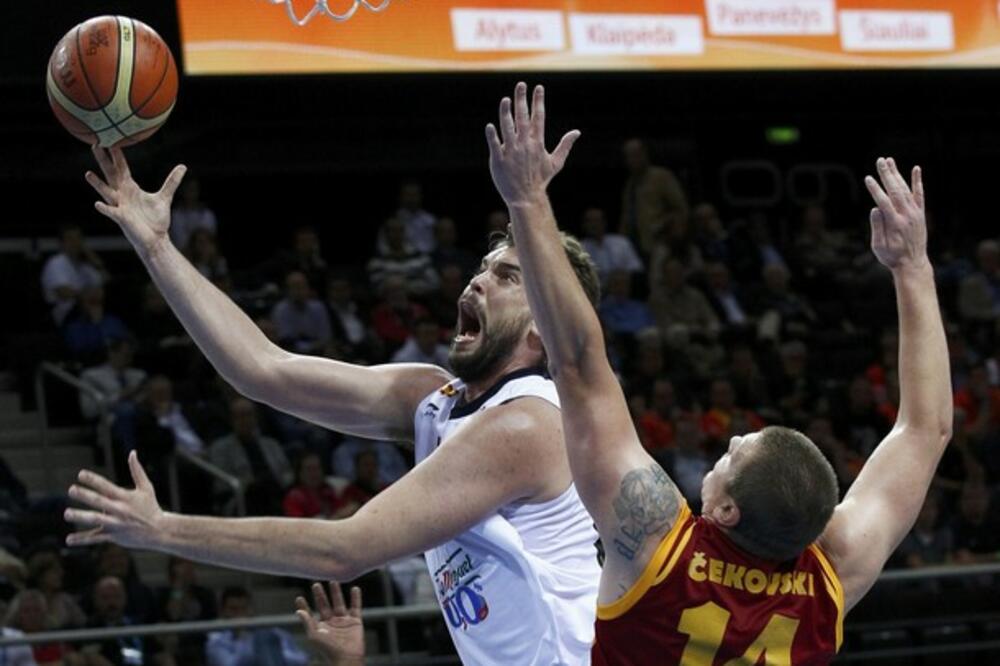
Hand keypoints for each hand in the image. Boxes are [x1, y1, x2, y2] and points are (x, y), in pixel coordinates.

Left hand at [65, 450, 166, 548]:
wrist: (159, 531)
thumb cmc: (151, 507)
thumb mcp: (146, 487)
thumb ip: (137, 470)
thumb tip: (132, 452)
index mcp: (125, 497)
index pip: (107, 486)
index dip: (94, 480)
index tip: (80, 474)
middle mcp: (119, 510)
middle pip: (100, 501)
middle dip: (85, 495)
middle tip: (71, 490)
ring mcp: (115, 524)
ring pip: (95, 520)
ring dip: (81, 517)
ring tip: (67, 514)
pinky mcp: (113, 536)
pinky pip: (95, 538)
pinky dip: (82, 539)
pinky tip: (68, 540)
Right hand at [85, 145, 186, 251]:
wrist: (156, 239)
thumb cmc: (155, 219)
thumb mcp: (164, 197)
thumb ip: (171, 182)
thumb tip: (183, 166)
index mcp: (130, 188)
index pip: (122, 167)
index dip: (117, 154)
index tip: (111, 138)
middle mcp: (122, 195)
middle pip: (111, 174)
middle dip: (103, 160)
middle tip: (94, 144)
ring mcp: (120, 206)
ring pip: (106, 192)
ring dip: (97, 184)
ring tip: (88, 174)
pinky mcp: (122, 219)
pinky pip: (112, 212)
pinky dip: (105, 208)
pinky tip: (98, 204)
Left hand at [295, 582, 364, 665]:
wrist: (346, 657)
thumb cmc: (328, 649)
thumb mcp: (315, 635)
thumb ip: (307, 622)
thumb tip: (298, 611)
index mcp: (320, 626)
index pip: (311, 613)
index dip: (305, 606)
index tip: (299, 597)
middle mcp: (331, 622)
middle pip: (325, 605)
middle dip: (321, 595)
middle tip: (316, 583)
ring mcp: (344, 621)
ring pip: (339, 603)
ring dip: (336, 593)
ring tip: (333, 581)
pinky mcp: (355, 621)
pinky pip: (356, 607)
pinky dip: (356, 598)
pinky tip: (355, 588)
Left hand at [485, 82, 579, 206]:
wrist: (526, 197)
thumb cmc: (540, 180)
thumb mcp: (556, 163)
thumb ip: (565, 145)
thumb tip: (577, 132)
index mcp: (537, 143)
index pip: (538, 117)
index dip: (538, 101)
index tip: (538, 87)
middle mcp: (524, 144)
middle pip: (522, 118)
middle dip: (522, 100)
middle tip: (521, 84)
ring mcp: (511, 152)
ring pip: (507, 128)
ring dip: (506, 113)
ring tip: (506, 99)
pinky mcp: (499, 160)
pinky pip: (495, 145)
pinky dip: (492, 136)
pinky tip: (490, 126)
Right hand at [864, 157, 927, 270]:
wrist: (913, 264)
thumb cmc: (892, 257)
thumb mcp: (878, 247)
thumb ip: (877, 228)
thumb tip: (874, 209)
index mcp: (895, 224)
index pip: (884, 202)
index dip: (875, 189)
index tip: (867, 178)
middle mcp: (907, 216)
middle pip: (895, 190)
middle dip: (887, 174)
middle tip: (880, 161)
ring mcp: (915, 213)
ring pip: (906, 189)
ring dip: (897, 174)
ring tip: (889, 161)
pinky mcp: (920, 213)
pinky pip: (919, 194)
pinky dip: (917, 181)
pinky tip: (916, 169)